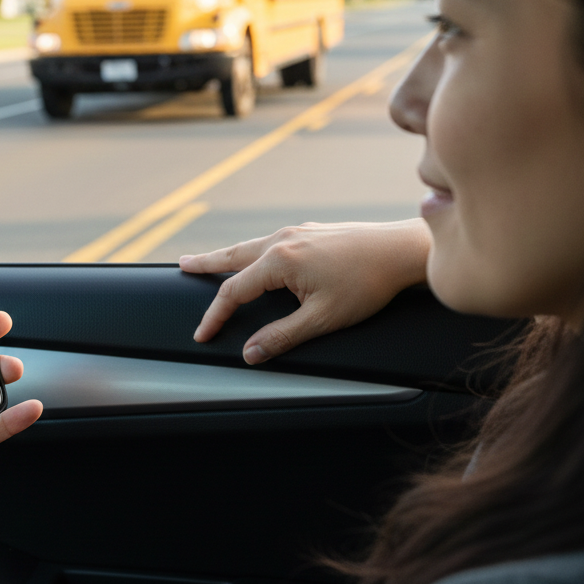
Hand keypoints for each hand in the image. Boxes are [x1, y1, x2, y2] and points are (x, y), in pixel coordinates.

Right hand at [180, 220, 429, 363]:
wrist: (400, 250)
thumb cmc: (366, 284)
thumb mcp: (323, 319)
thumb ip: (283, 336)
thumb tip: (251, 352)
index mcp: (280, 260)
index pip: (235, 292)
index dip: (215, 316)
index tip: (202, 334)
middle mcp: (282, 240)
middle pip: (233, 256)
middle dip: (205, 264)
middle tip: (182, 266)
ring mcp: (296, 231)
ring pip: (250, 245)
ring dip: (227, 255)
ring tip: (209, 260)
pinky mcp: (310, 231)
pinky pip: (269, 241)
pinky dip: (251, 250)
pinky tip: (255, 257)